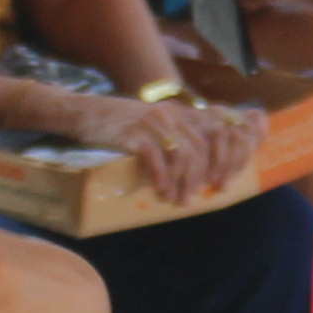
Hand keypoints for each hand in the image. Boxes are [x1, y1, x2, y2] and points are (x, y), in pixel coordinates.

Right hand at [69, 90, 265, 204]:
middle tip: (195, 198)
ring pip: (181, 153)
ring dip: (182, 181)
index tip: (223, 184)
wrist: (85, 113)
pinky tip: (160, 191)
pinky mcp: (133, 131)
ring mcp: (152, 121)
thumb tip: (199, 173)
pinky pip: (155, 156)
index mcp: (181, 113)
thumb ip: (177, 139)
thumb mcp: (154, 126)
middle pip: (201, 148)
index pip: (218, 132)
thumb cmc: (121, 126)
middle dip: (202, 177)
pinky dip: (161, 176)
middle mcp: (171, 114)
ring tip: (177, 199)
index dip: (227, 159)